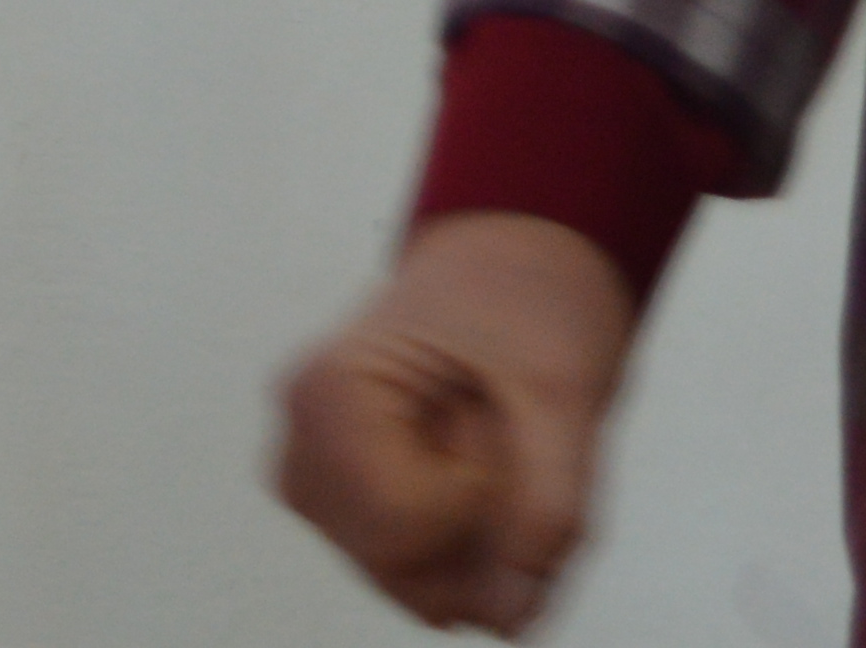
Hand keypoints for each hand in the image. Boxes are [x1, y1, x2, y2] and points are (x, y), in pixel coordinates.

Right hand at [272, 215, 642, 634]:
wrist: (516, 255)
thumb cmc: (529, 296)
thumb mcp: (564, 392)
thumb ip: (549, 505)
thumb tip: (517, 616)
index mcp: (330, 392)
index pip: (398, 529)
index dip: (478, 508)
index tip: (505, 435)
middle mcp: (301, 437)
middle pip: (394, 566)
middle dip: (478, 538)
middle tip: (508, 442)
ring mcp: (315, 471)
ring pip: (403, 578)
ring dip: (472, 545)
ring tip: (494, 451)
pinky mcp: (340, 493)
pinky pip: (405, 566)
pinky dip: (460, 545)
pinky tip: (479, 473)